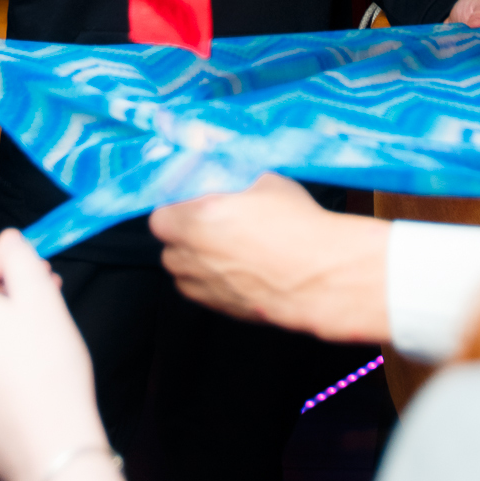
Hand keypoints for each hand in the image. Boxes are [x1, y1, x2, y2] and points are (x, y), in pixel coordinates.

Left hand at [0, 230, 116, 480]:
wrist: (49, 447)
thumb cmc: (50, 372)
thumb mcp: (43, 297)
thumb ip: (20, 256)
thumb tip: (7, 239)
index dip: (0, 256)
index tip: (31, 271)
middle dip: (0, 293)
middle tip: (43, 302)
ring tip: (34, 343)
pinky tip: (19, 379)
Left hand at [150, 174, 390, 341]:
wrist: (319, 277)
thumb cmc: (295, 227)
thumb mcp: (265, 181)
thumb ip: (234, 178)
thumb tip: (226, 172)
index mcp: (193, 220)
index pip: (160, 213)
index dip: (177, 206)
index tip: (195, 201)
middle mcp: (190, 256)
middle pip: (168, 242)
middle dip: (185, 231)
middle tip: (214, 220)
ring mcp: (203, 287)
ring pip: (183, 270)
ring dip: (195, 257)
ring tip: (229, 246)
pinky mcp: (220, 308)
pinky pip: (203, 289)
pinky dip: (213, 279)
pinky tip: (241, 267)